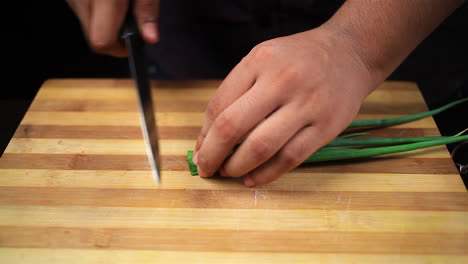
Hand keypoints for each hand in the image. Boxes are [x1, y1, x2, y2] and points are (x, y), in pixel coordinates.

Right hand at [65, 0, 158, 56]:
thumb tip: (151, 38)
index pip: (102, 42)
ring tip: (118, 4)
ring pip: (86, 25)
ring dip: (104, 23)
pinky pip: (82, 11)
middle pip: (93, 38)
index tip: (132, 43)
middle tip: (128, 20)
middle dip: (113, 37)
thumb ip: (147, 11)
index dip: (119, 49)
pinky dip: (96, 11)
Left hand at [193, 26, 377, 186]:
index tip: (200, 151)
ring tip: (228, 173)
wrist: (350, 53)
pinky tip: (252, 178)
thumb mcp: (263, 59)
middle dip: (213, 155)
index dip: (204, 135)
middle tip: (207, 169)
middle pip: (234, 127)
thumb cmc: (298, 59)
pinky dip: (266, 174)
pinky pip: (290, 158)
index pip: (219, 105)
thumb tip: (209, 137)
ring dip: (237, 167)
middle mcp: (282, 81)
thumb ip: (236, 91)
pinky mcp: (326, 126)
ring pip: (261, 147)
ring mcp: (307, 104)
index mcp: (260, 61)